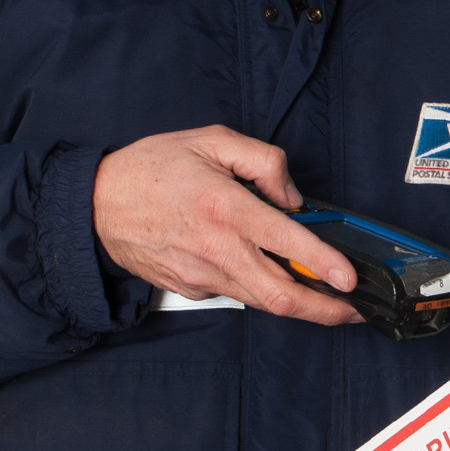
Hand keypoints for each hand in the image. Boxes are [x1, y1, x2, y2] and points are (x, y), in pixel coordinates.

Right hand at [90, 127, 361, 325]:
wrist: (96, 205)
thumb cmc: (152, 168)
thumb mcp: (212, 140)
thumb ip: (263, 161)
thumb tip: (293, 198)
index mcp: (224, 207)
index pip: (286, 242)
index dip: (324, 264)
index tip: (350, 279)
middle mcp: (216, 248)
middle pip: (279, 295)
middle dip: (325, 310)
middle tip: (353, 310)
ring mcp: (202, 275)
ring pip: (261, 302)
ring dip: (299, 306)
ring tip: (328, 300)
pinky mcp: (192, 288)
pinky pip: (236, 292)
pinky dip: (260, 288)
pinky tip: (271, 276)